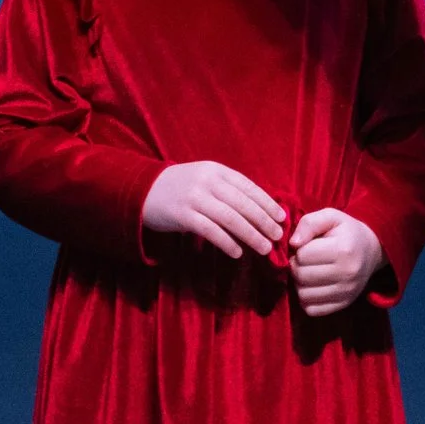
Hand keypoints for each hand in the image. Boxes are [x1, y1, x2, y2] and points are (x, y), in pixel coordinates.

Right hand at [142, 161, 286, 258]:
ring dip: (250, 235)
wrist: (142, 191)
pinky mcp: (182, 215)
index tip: (282, 218)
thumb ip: (227, 190)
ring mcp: (194, 198)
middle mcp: (207, 181)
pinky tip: (237, 253)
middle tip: (277, 236)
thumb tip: (260, 210)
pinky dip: (227, 242)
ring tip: (264, 248)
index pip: (248, 187)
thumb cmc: (181, 188)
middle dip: (263, 221)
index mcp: (216, 170)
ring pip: (230, 218)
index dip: (267, 203)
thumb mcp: (205, 180)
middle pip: (243, 203)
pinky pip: (210, 231)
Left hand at [288, 208, 386, 315]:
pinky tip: (313, 286)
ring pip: (303, 295)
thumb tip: (293, 243)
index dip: (298, 250)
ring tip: (308, 272)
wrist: (371, 250)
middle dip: (296, 267)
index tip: (305, 246)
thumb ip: (309, 223)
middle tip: (304, 260)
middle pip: (301, 276)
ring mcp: (346, 292)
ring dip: (299, 283)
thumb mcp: (330, 217)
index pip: (303, 256)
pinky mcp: (343, 304)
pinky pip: (312, 310)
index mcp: (343, 250)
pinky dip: (306, 299)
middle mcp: (347, 274)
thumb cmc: (346, 232)